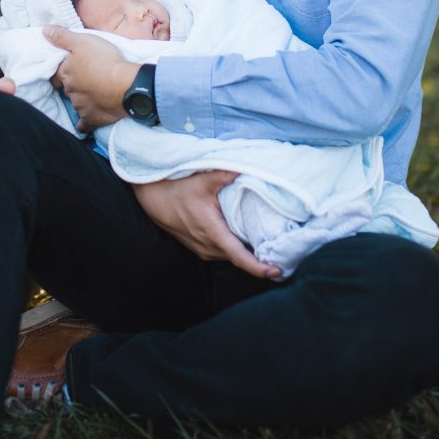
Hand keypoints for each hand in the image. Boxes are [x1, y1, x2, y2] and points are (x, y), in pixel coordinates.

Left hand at [43, 26, 137, 131]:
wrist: (127, 86)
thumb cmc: (105, 60)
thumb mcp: (82, 41)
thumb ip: (62, 37)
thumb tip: (44, 31)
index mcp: (65, 73)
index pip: (56, 72)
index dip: (62, 68)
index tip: (70, 66)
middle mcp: (70, 91)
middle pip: (67, 87)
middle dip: (73, 84)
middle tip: (85, 78)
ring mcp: (80, 107)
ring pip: (76, 103)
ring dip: (81, 99)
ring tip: (94, 93)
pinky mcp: (92, 119)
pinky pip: (84, 125)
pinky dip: (84, 123)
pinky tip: (87, 121)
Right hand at [133, 172, 280, 278]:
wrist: (153, 200)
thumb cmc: (177, 190)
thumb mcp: (202, 180)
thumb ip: (225, 174)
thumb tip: (246, 167)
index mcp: (212, 232)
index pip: (239, 257)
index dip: (259, 267)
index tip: (277, 270)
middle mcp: (208, 246)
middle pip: (239, 259)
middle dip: (260, 261)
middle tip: (285, 256)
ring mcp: (203, 250)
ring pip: (231, 257)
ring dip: (248, 256)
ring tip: (270, 251)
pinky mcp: (200, 248)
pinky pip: (223, 254)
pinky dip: (237, 251)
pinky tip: (247, 242)